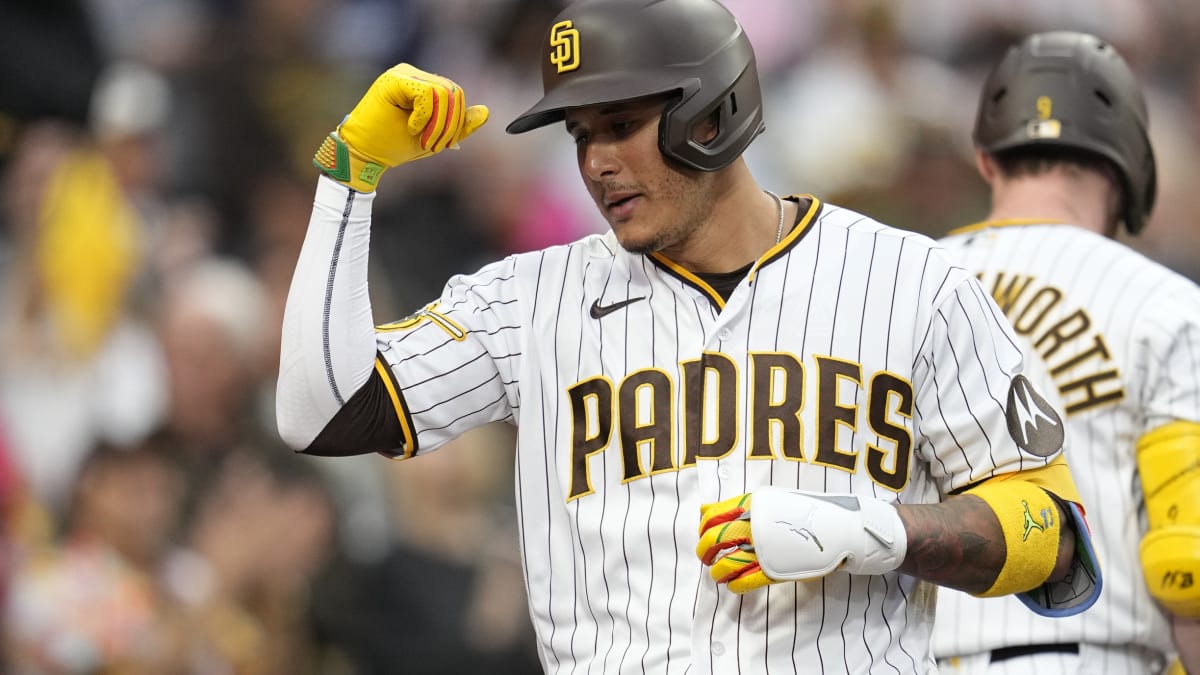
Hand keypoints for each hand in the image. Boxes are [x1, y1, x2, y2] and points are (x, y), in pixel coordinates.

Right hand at [314, 63, 489, 191]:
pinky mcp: (394, 79)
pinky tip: (411, 128)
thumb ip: (459, 125)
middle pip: (454, 92)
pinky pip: (428, 93)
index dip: (458, 121)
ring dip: (438, 124)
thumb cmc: (394, 145)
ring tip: (423, 140)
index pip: (457, 94)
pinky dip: (424, 117)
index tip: (445, 144)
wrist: (364, 154)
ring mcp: (403, 74)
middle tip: (436, 146)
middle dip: (451, 125)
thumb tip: (486, 112)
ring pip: (443, 93)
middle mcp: (414, 75)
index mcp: (424, 85)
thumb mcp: (436, 137)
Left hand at [697, 487, 907, 593]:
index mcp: (754, 504)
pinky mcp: (777, 568)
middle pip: (716, 538)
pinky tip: (733, 585)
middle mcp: (757, 524)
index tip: (702, 535)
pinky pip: (746, 580)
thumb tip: (704, 509)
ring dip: (717, 570)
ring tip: (717, 573)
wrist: (842, 529)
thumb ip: (738, 507)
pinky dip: (735, 585)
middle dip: (704, 550)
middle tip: (706, 556)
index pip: (713, 515)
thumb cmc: (807, 514)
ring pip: (727, 562)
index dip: (702, 528)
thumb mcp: (772, 502)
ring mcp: (767, 547)